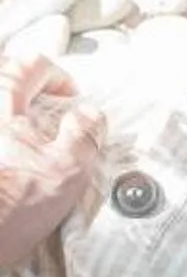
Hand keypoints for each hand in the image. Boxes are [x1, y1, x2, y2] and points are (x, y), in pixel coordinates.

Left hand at [0, 58, 99, 269]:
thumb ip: (85, 132)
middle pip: (3, 79)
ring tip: (26, 138)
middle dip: (26, 89)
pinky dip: (6, 140)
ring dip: (13, 115)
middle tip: (42, 108)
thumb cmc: (9, 210)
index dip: (57, 77)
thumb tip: (89, 113)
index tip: (70, 100)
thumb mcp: (66, 171)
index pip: (29, 66)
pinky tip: (11, 163)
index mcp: (1, 106)